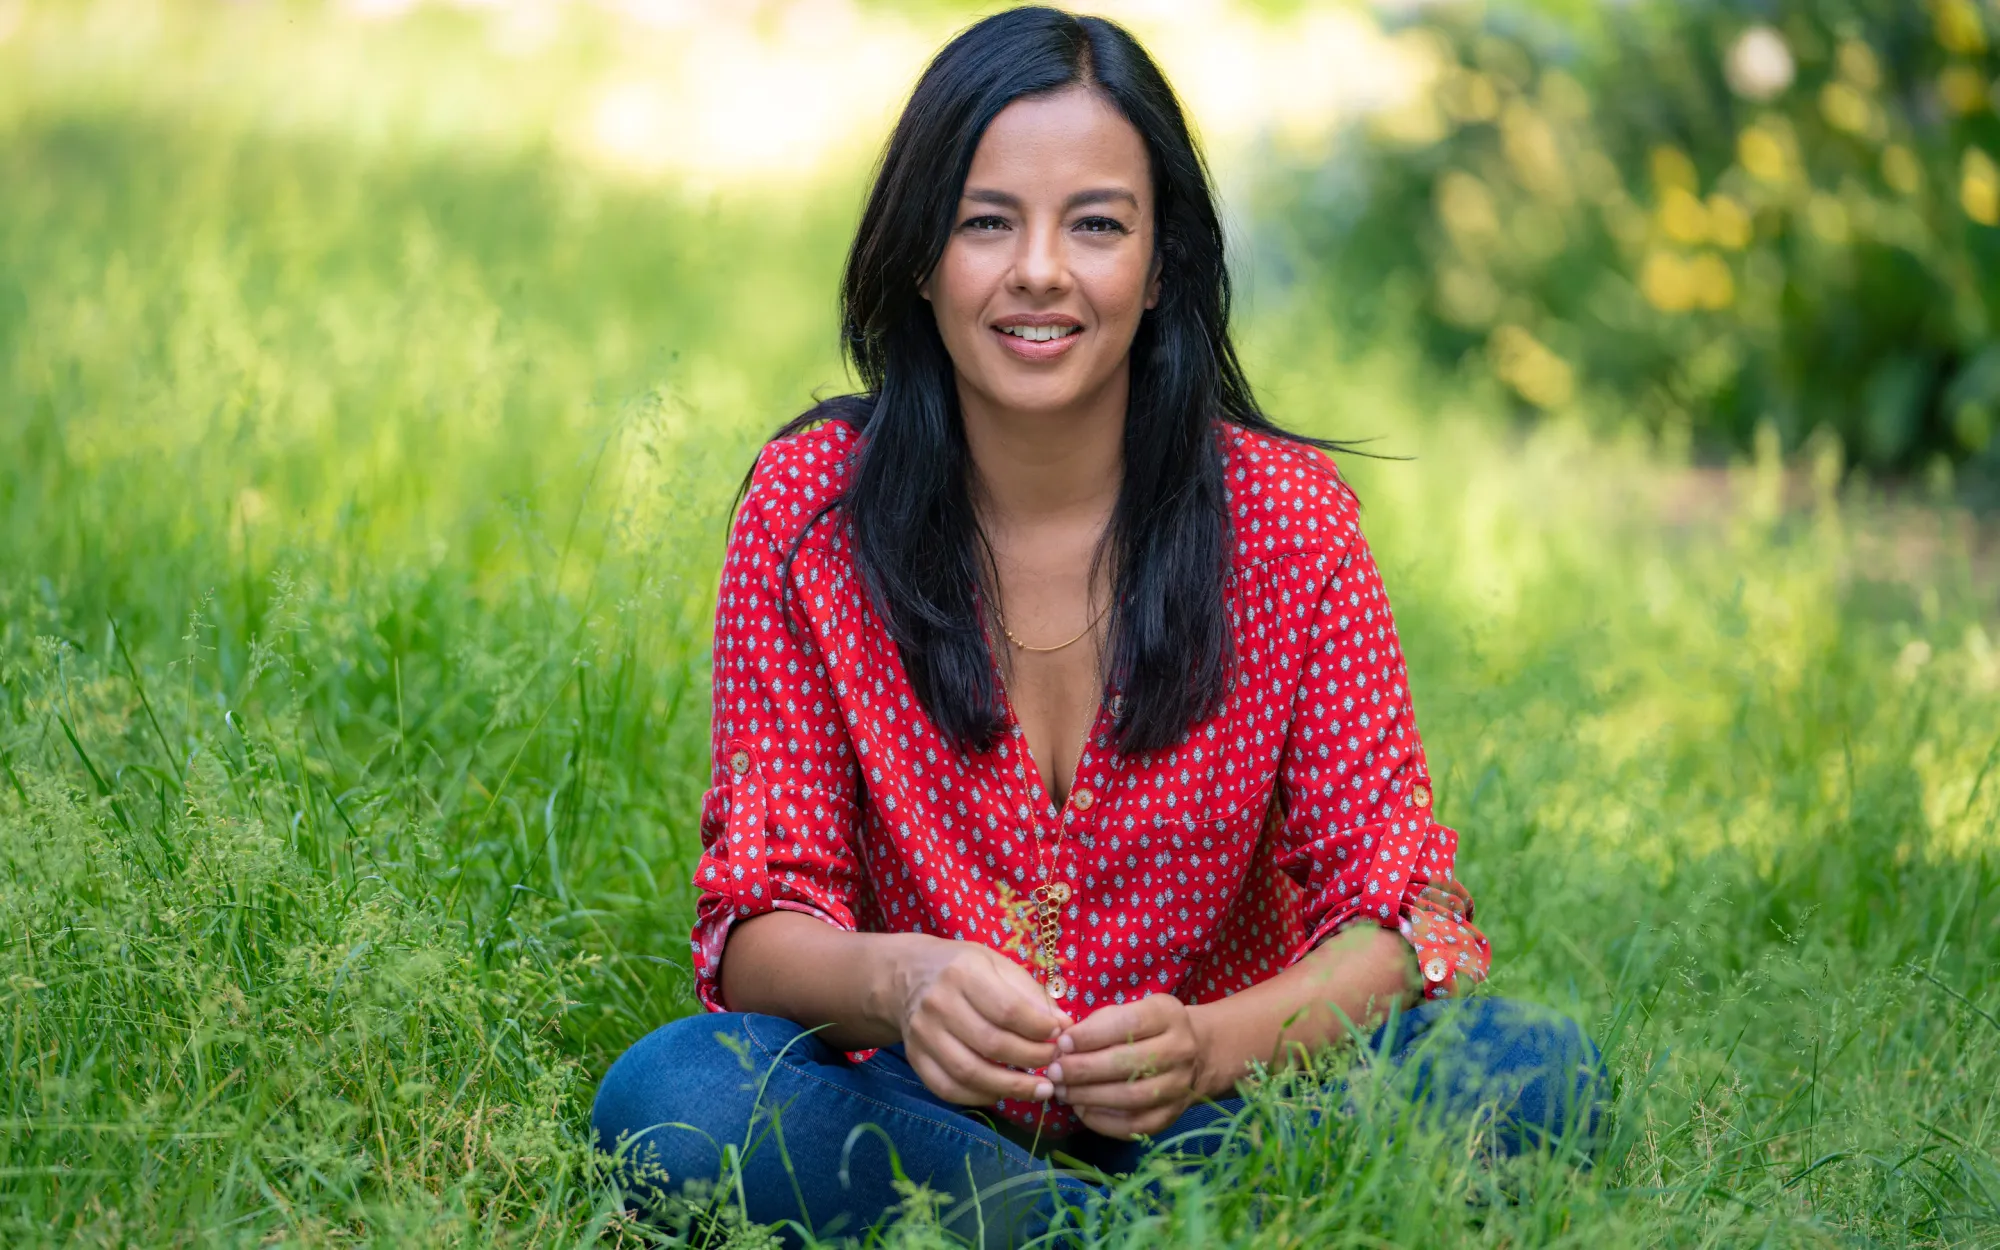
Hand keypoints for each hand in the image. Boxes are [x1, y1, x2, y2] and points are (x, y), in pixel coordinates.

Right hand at [890, 937, 1072, 1106]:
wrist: (909, 975)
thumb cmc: (964, 969)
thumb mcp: (998, 965)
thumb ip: (1031, 994)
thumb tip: (1065, 1027)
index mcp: (963, 973)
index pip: (1008, 1010)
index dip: (1040, 1029)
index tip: (1061, 1037)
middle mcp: (939, 1003)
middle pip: (992, 1044)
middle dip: (1032, 1060)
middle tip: (1056, 1067)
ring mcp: (923, 1034)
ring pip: (969, 1072)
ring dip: (1011, 1088)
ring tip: (1040, 1090)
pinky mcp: (914, 1057)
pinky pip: (947, 1088)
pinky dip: (979, 1097)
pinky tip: (1002, 1094)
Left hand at [1048, 994, 1213, 1138]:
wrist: (1196, 1055)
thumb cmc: (1148, 1029)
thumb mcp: (1132, 1010)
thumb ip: (1100, 1023)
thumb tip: (1063, 1046)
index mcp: (1167, 1015)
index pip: (1128, 1025)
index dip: (1091, 1036)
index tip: (1062, 1044)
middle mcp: (1180, 1050)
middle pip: (1128, 1063)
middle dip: (1084, 1069)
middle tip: (1054, 1072)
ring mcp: (1179, 1087)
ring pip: (1130, 1097)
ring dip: (1089, 1096)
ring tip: (1062, 1091)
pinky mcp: (1171, 1116)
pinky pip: (1134, 1125)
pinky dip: (1102, 1121)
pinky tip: (1081, 1109)